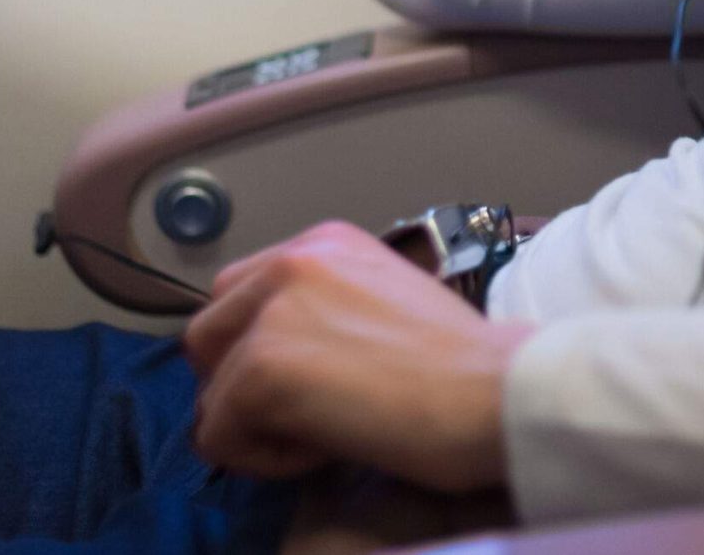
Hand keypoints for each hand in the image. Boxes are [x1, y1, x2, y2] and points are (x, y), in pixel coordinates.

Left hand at [182, 220, 536, 492]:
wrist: (496, 393)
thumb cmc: (463, 365)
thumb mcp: (382, 301)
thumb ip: (322, 310)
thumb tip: (276, 360)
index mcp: (323, 243)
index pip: (238, 294)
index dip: (258, 348)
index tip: (308, 381)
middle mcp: (291, 263)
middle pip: (207, 334)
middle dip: (239, 384)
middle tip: (304, 414)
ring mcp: (272, 315)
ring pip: (210, 392)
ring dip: (255, 426)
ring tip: (324, 431)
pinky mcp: (262, 370)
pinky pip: (220, 438)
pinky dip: (265, 460)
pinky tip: (327, 448)